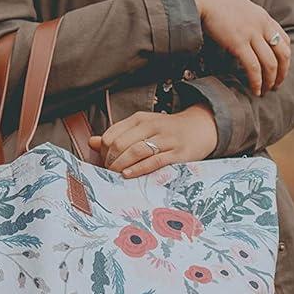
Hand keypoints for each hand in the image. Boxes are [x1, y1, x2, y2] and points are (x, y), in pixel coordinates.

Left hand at [90, 104, 217, 177]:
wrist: (200, 128)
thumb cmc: (167, 131)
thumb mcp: (142, 128)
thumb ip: (118, 135)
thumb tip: (92, 142)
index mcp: (140, 119)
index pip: (112, 134)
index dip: (103, 150)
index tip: (103, 161)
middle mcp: (152, 126)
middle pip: (121, 144)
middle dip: (110, 160)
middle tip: (109, 171)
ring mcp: (166, 139)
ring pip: (136, 151)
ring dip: (121, 165)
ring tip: (116, 174)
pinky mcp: (177, 153)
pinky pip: (154, 162)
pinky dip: (138, 169)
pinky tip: (128, 174)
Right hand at [186, 0, 289, 96]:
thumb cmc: (216, 4)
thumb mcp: (241, 9)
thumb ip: (249, 22)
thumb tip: (248, 37)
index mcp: (264, 17)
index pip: (284, 40)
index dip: (285, 58)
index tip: (280, 69)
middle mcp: (262, 25)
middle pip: (283, 54)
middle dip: (282, 73)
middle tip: (276, 86)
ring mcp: (251, 34)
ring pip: (270, 63)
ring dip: (270, 81)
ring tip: (265, 91)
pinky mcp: (238, 43)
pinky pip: (253, 67)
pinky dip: (256, 81)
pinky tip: (255, 90)